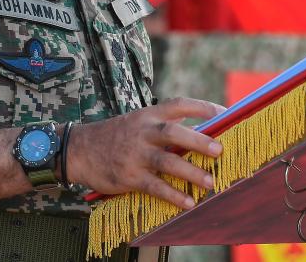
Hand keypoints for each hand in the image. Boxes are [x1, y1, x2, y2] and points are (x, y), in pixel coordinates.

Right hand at [68, 98, 225, 208]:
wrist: (80, 149)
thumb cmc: (117, 135)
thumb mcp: (139, 121)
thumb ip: (165, 124)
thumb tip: (201, 130)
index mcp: (149, 114)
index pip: (179, 104)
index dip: (203, 107)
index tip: (225, 112)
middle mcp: (143, 131)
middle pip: (174, 132)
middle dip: (198, 141)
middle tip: (220, 150)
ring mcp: (136, 154)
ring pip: (167, 161)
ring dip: (190, 173)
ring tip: (210, 182)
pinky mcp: (129, 176)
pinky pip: (155, 186)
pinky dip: (172, 195)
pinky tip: (188, 202)